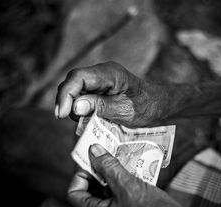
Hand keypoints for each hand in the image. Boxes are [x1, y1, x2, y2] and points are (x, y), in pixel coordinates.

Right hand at [55, 61, 171, 126]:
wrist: (159, 103)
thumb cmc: (147, 106)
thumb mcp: (124, 110)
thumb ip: (100, 106)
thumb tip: (75, 106)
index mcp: (109, 73)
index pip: (78, 77)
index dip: (65, 94)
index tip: (61, 114)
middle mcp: (101, 72)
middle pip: (73, 82)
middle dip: (66, 101)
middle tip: (66, 119)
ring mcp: (99, 79)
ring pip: (75, 89)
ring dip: (73, 105)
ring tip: (81, 121)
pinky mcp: (99, 88)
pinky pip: (83, 94)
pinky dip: (80, 107)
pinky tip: (86, 118)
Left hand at [66, 144, 185, 206]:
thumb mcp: (128, 185)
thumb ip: (108, 166)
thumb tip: (94, 150)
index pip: (74, 194)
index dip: (80, 175)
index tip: (94, 161)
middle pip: (88, 196)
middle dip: (97, 175)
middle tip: (107, 158)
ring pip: (104, 199)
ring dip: (110, 180)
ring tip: (122, 164)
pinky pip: (117, 204)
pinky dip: (121, 190)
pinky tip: (134, 177)